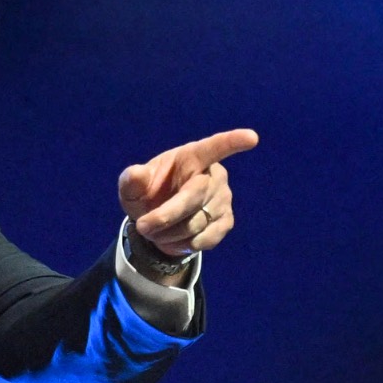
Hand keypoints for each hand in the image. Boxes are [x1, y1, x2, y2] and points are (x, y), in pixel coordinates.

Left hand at [118, 129, 258, 259]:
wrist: (158, 219)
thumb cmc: (148, 193)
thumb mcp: (132, 187)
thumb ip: (131, 181)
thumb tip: (137, 174)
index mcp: (191, 157)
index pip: (213, 147)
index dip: (232, 142)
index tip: (251, 137)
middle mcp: (213, 175)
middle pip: (193, 197)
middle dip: (165, 216)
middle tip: (143, 227)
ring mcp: (224, 198)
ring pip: (196, 223)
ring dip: (169, 234)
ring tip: (156, 231)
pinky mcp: (226, 221)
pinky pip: (205, 239)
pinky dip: (183, 244)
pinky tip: (174, 239)